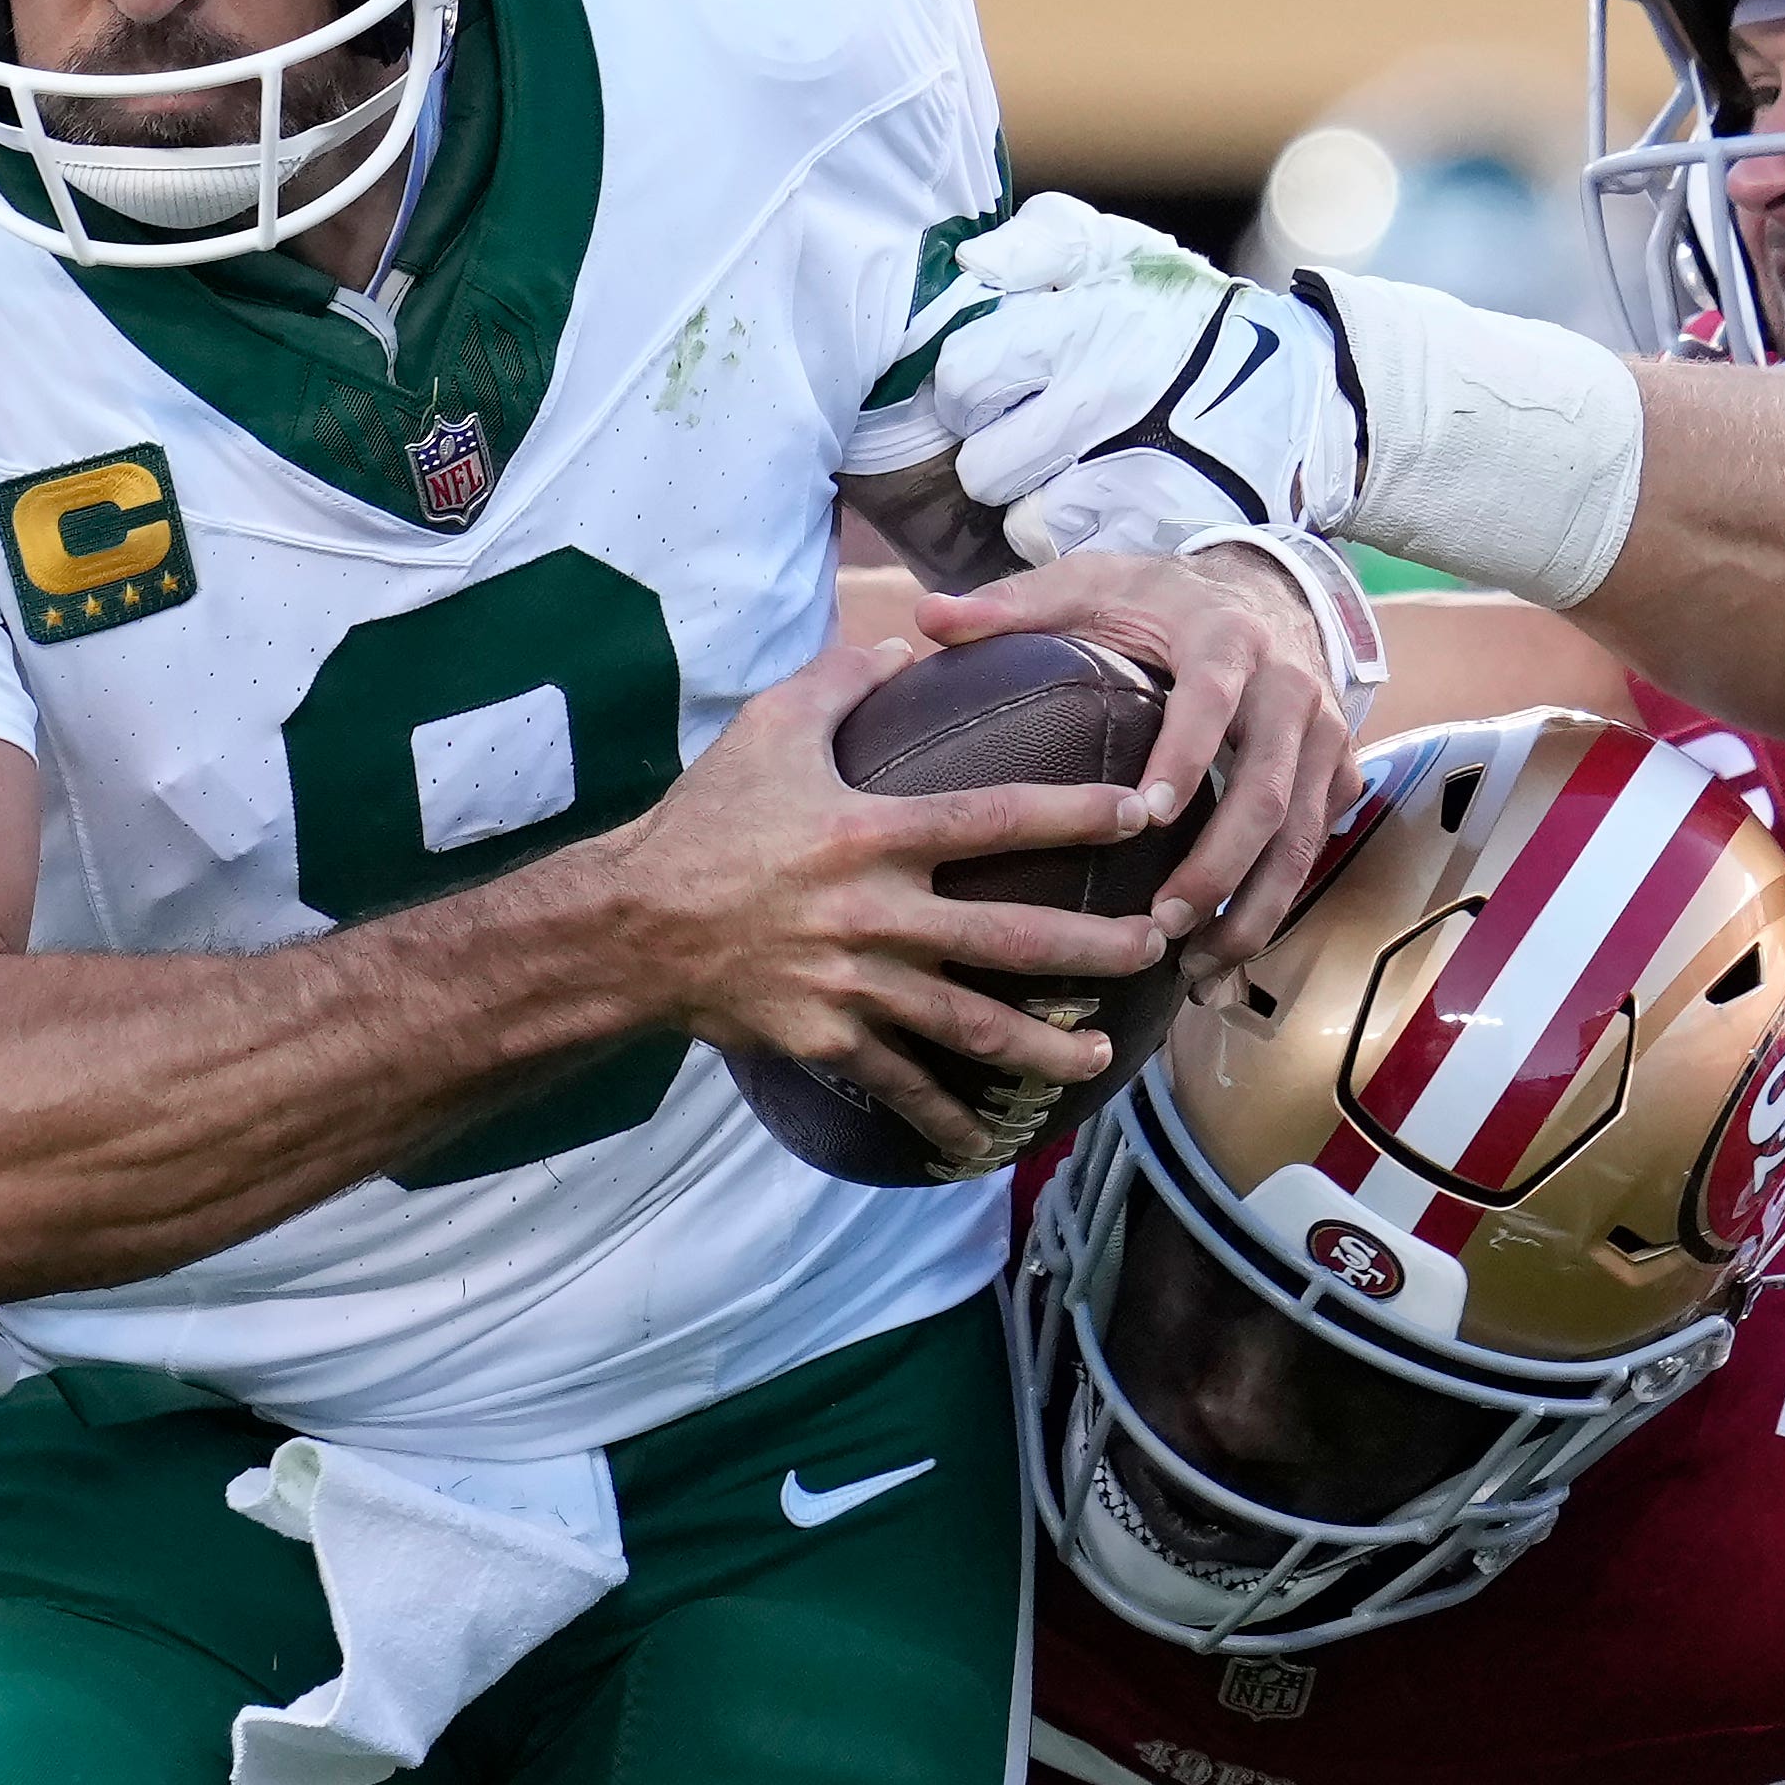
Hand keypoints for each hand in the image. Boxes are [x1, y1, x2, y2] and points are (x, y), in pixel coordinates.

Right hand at [609, 635, 1180, 1160]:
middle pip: (1009, 935)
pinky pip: (901, 1085)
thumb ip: (842, 681)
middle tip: (1154, 949)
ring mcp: (855, 984)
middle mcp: (876, 913)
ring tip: (1102, 1052)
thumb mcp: (768, 729)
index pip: (995, 818)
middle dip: (1092, 947)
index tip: (1143, 815)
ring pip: (971, 1024)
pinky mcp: (828, 1040)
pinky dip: (946, 1119)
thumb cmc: (705, 820)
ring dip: (1045, 1043)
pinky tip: (990, 1142)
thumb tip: (906, 643)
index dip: (1074, 815)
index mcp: (871, 832)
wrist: (630, 926)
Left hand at [913, 549, 1362, 982]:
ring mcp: (1324, 736)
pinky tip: (1225, 959)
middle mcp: (1290, 688)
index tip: (1145, 816)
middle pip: (1267, 791)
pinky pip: (1315, 849)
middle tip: (1160, 924)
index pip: (1212, 701)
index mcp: (1225, 638)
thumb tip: (927, 620)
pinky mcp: (1337, 773)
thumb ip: (1013, 605)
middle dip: (1219, 867)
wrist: (1262, 590)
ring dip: (1253, 908)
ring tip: (1196, 967)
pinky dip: (1275, 907)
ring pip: (1302, 837)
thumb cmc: (1158, 599)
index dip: (1187, 757)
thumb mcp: (1091, 584)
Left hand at [916, 195, 1365, 558]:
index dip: (967, 390)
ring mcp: (1125, 475)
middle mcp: (1096, 405)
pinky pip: (1076, 555)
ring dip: (1036, 504)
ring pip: (1022, 520)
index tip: (993, 391)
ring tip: (1069, 476)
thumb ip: (1039, 241)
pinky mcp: (1155, 530)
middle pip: (984, 465)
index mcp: (1079, 330)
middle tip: (1032, 438)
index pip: (962, 378)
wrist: (1308, 393)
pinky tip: (1102, 509)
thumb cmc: (1198, 318)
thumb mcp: (1124, 250)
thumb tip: (971, 264)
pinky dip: (1080, 539)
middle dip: (1000, 453)